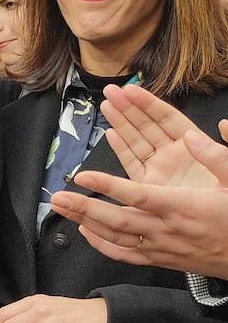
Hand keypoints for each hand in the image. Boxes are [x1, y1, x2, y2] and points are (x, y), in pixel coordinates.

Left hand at [53, 118, 227, 278]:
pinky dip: (102, 245)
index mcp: (185, 207)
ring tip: (60, 210)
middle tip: (56, 198)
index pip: (139, 195)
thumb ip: (217, 157)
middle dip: (84, 208)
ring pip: (117, 239)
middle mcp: (169, 230)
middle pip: (118, 221)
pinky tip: (85, 233)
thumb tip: (192, 135)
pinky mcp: (163, 260)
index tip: (83, 176)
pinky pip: (126, 255)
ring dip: (85, 223)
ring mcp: (163, 248)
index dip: (109, 187)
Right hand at [100, 84, 221, 187]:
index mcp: (194, 147)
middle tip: (110, 91)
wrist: (226, 232)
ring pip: (136, 142)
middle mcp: (175, 156)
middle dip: (128, 107)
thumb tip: (220, 125)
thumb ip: (224, 151)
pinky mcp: (151, 188)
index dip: (148, 103)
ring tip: (106, 105)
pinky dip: (121, 150)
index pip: (167, 118)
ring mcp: (162, 171)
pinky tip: (110, 135)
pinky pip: (132, 165)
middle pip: (147, 126)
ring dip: (120, 123)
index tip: (131, 90)